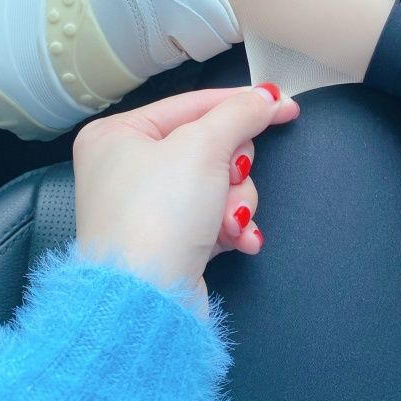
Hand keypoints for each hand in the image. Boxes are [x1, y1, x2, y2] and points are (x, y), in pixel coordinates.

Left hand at [73, 84, 299, 308]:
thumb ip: (239, 113)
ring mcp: (147, 208)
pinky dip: (230, 228)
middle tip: (228, 181)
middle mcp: (126, 168)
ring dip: (234, 204)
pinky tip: (237, 240)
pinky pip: (213, 218)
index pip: (192, 104)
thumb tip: (266, 97)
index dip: (241, 104)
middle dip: (231, 172)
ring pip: (218, 185)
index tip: (282, 104)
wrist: (145, 303)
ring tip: (227, 222)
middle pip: (209, 148)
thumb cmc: (155, 218)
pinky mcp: (168, 242)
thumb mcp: (203, 147)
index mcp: (117, 135)